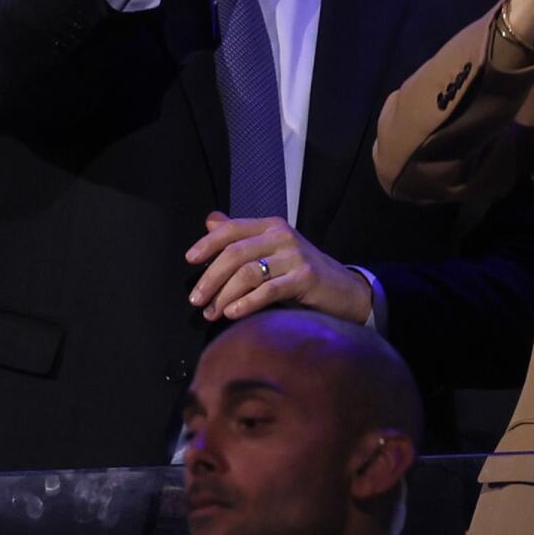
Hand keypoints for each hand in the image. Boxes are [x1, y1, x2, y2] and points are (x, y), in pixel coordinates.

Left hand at [185, 211, 373, 323]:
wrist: (343, 290)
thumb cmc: (300, 271)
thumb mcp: (271, 249)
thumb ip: (242, 236)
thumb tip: (210, 220)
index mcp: (271, 226)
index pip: (232, 229)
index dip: (208, 243)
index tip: (190, 260)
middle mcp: (283, 236)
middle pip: (235, 253)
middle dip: (210, 278)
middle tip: (196, 300)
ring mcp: (295, 257)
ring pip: (248, 273)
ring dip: (224, 295)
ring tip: (212, 313)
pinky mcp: (305, 278)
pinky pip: (268, 290)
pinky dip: (246, 303)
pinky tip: (233, 313)